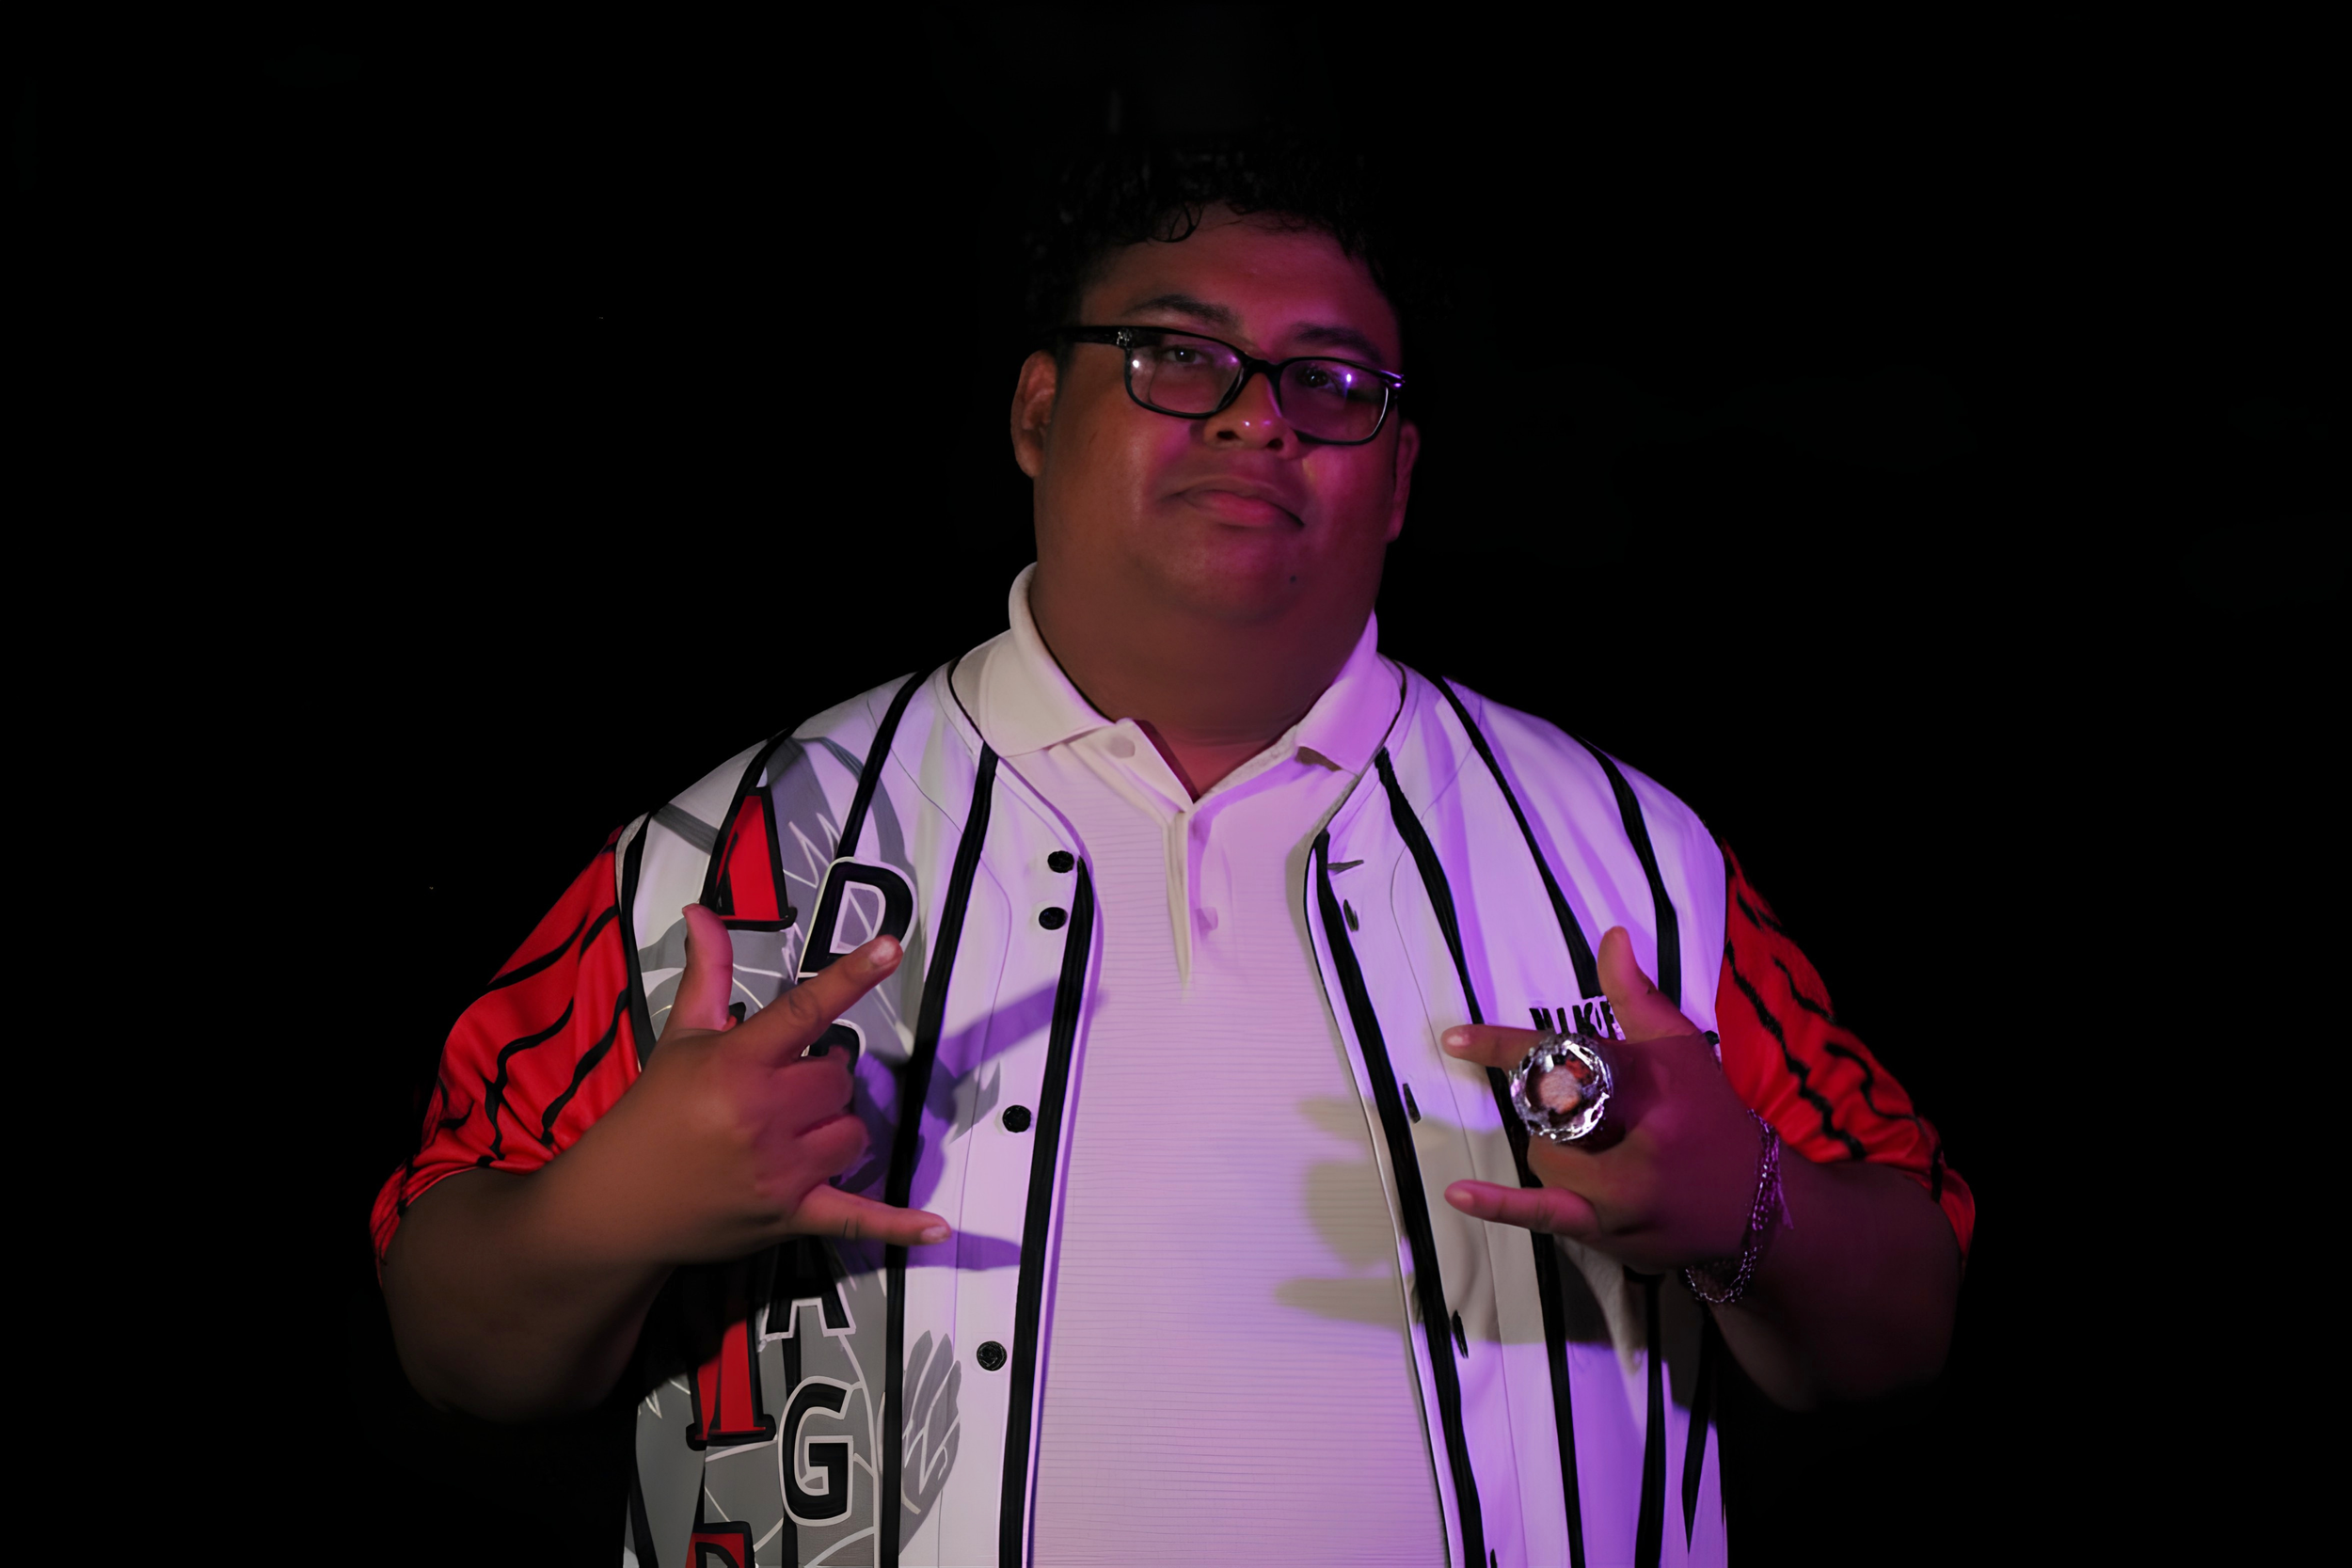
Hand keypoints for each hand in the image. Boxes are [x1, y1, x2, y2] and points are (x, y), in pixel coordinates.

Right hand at [562, 903, 951, 1265]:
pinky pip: (856, 1219)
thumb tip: (702, 912)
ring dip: (838, 1126)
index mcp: (737, 1064)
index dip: (850, 976)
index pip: (804, 1010)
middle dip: (824, 1078)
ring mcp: (780, 1171)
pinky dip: (897, 1225)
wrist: (616, 1204)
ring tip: (801, 1127)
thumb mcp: (680, 1038)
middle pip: (840, 1079)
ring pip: (853, 1133)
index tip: (889, 947)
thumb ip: (708, 973)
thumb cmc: (652, 1113)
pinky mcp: (791, 1215)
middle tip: (790, 1085)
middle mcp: (763, 1115)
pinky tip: (937, 1229)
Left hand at [1440, 927, 1762, 1273]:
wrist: (1755, 1207)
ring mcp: (1616, 1198)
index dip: (1505, 1047)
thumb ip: (1635, 996)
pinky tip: (1458, 1194)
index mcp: (1646, 1092)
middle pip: (1545, 1117)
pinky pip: (1542, 1217)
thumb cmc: (1711, 1115)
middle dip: (1553, 1108)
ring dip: (1552, 1146)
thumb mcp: (1680, 1049)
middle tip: (1587, 1111)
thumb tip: (1610, 936)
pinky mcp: (1604, 1232)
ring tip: (1601, 1147)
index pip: (1564, 1059)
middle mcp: (1630, 1147)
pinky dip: (1499, 1206)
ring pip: (1542, 1159)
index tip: (1454, 1039)